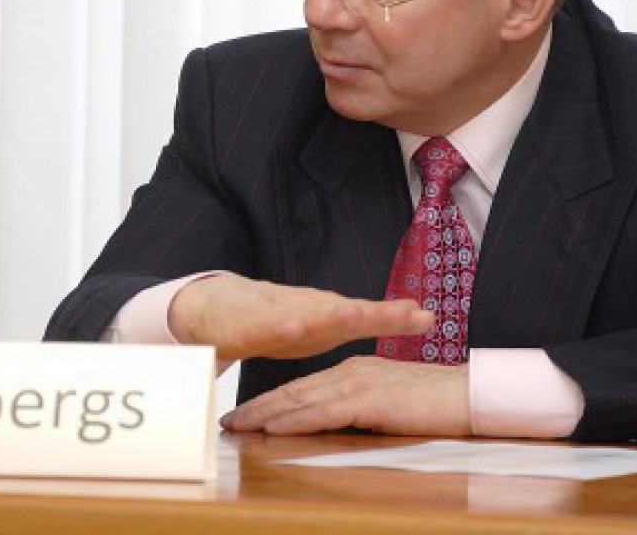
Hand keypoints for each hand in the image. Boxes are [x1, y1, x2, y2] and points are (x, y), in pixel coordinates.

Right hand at [167, 274, 433, 361]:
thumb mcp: (317, 324)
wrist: (209, 307)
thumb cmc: (270, 317)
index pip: (365, 317)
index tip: (427, 317)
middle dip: (378, 316)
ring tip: (358, 316)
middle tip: (412, 315)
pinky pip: (262, 329)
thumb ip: (358, 321)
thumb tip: (415, 314)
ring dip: (333, 317)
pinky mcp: (242, 327)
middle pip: (345, 313)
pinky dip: (278, 327)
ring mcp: (273, 315)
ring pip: (308, 315)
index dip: (394, 318)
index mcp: (322, 317)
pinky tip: (294, 327)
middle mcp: (302, 311)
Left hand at [220, 355, 471, 436]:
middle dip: (258, 408)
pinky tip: (274, 429)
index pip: (305, 388)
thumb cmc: (439, 404)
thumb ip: (366, 409)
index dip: (273, 402)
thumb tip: (344, 427)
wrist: (471, 394)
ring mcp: (359, 384)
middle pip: (294, 391)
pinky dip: (295, 420)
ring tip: (238, 427)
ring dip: (266, 414)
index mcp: (356, 372)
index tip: (248, 416)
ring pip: (301, 400)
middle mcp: (351, 373)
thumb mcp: (393, 404)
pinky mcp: (370, 401)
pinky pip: (324, 412)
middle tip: (228, 422)